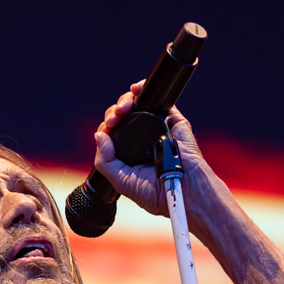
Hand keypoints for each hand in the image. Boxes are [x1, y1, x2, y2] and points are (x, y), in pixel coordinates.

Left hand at [92, 79, 209, 217]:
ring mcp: (157, 128)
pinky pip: (159, 101)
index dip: (107, 127)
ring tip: (123, 108)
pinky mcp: (173, 120)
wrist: (185, 192)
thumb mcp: (122, 181)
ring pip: (137, 105)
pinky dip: (144, 90)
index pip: (113, 133)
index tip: (107, 129)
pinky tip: (136, 90)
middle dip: (114, 113)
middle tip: (114, 119)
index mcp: (130, 153)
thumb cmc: (157, 193)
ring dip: (125, 101)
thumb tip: (99, 135)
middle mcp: (142, 139)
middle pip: (122, 117)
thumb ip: (105, 161)